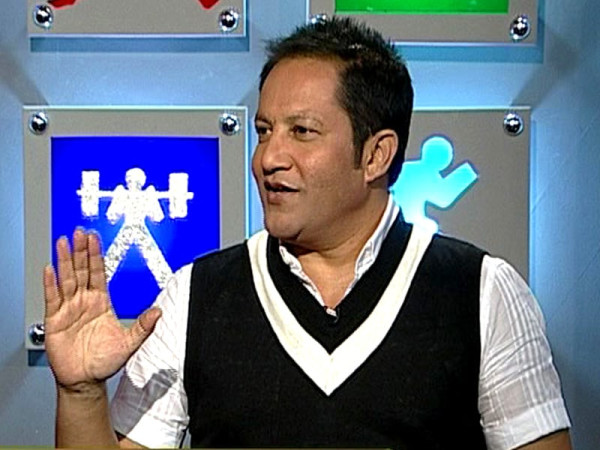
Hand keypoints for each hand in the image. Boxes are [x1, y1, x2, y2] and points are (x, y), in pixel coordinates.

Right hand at [43, 229, 160, 389]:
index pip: (99, 273)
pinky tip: (49, 268)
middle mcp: (84, 301)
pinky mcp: (55, 320)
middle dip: (81, 250)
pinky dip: (50, 283)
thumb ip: (143, 327)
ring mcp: (69, 309)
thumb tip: (159, 313)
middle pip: (82, 270)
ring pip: (66, 279)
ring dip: (65, 260)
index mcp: (101, 302)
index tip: (95, 238)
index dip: (96, 255)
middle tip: (79, 232)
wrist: (85, 380)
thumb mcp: (129, 343)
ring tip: (63, 242)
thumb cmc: (105, 361)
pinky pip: (52, 298)